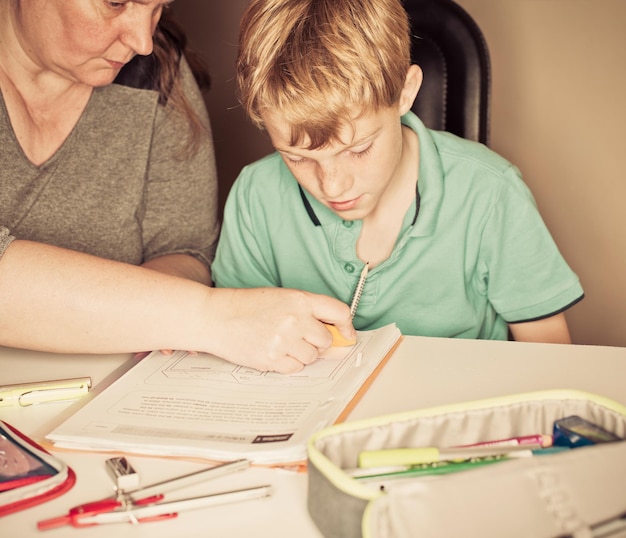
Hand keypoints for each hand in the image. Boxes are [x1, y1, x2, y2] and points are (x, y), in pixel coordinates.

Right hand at [207, 287, 354, 373]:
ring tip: (282, 342)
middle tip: (299, 337)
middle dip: (317, 342)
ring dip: (302, 354)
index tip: (346, 334)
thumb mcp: (280, 298)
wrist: (215, 317)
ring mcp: (284, 340)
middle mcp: (296, 319)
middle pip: (326, 340)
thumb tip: (336, 337)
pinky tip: (273, 351)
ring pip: (312, 357)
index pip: (339, 312)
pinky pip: (295, 368)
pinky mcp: (272, 358)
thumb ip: (308, 313)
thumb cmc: (245, 306)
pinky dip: (288, 364)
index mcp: (300, 299)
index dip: (346, 326)